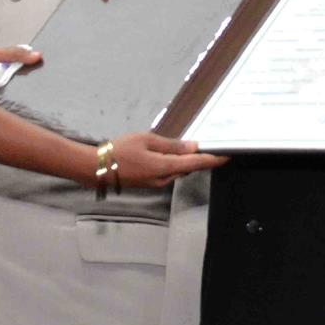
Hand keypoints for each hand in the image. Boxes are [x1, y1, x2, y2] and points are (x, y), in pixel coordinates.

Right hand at [111, 132, 227, 187]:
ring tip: (195, 147)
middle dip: (201, 159)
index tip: (227, 155)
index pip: (196, 164)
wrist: (97, 168)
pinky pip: (169, 173)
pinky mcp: (150, 184)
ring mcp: (156, 184)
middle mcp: (164, 179)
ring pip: (179, 172)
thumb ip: (171, 145)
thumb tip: (193, 147)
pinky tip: (175, 155)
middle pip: (189, 169)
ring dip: (188, 162)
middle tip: (212, 145)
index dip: (213, 160)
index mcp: (165, 167)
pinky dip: (176, 165)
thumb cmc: (120, 150)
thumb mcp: (147, 141)